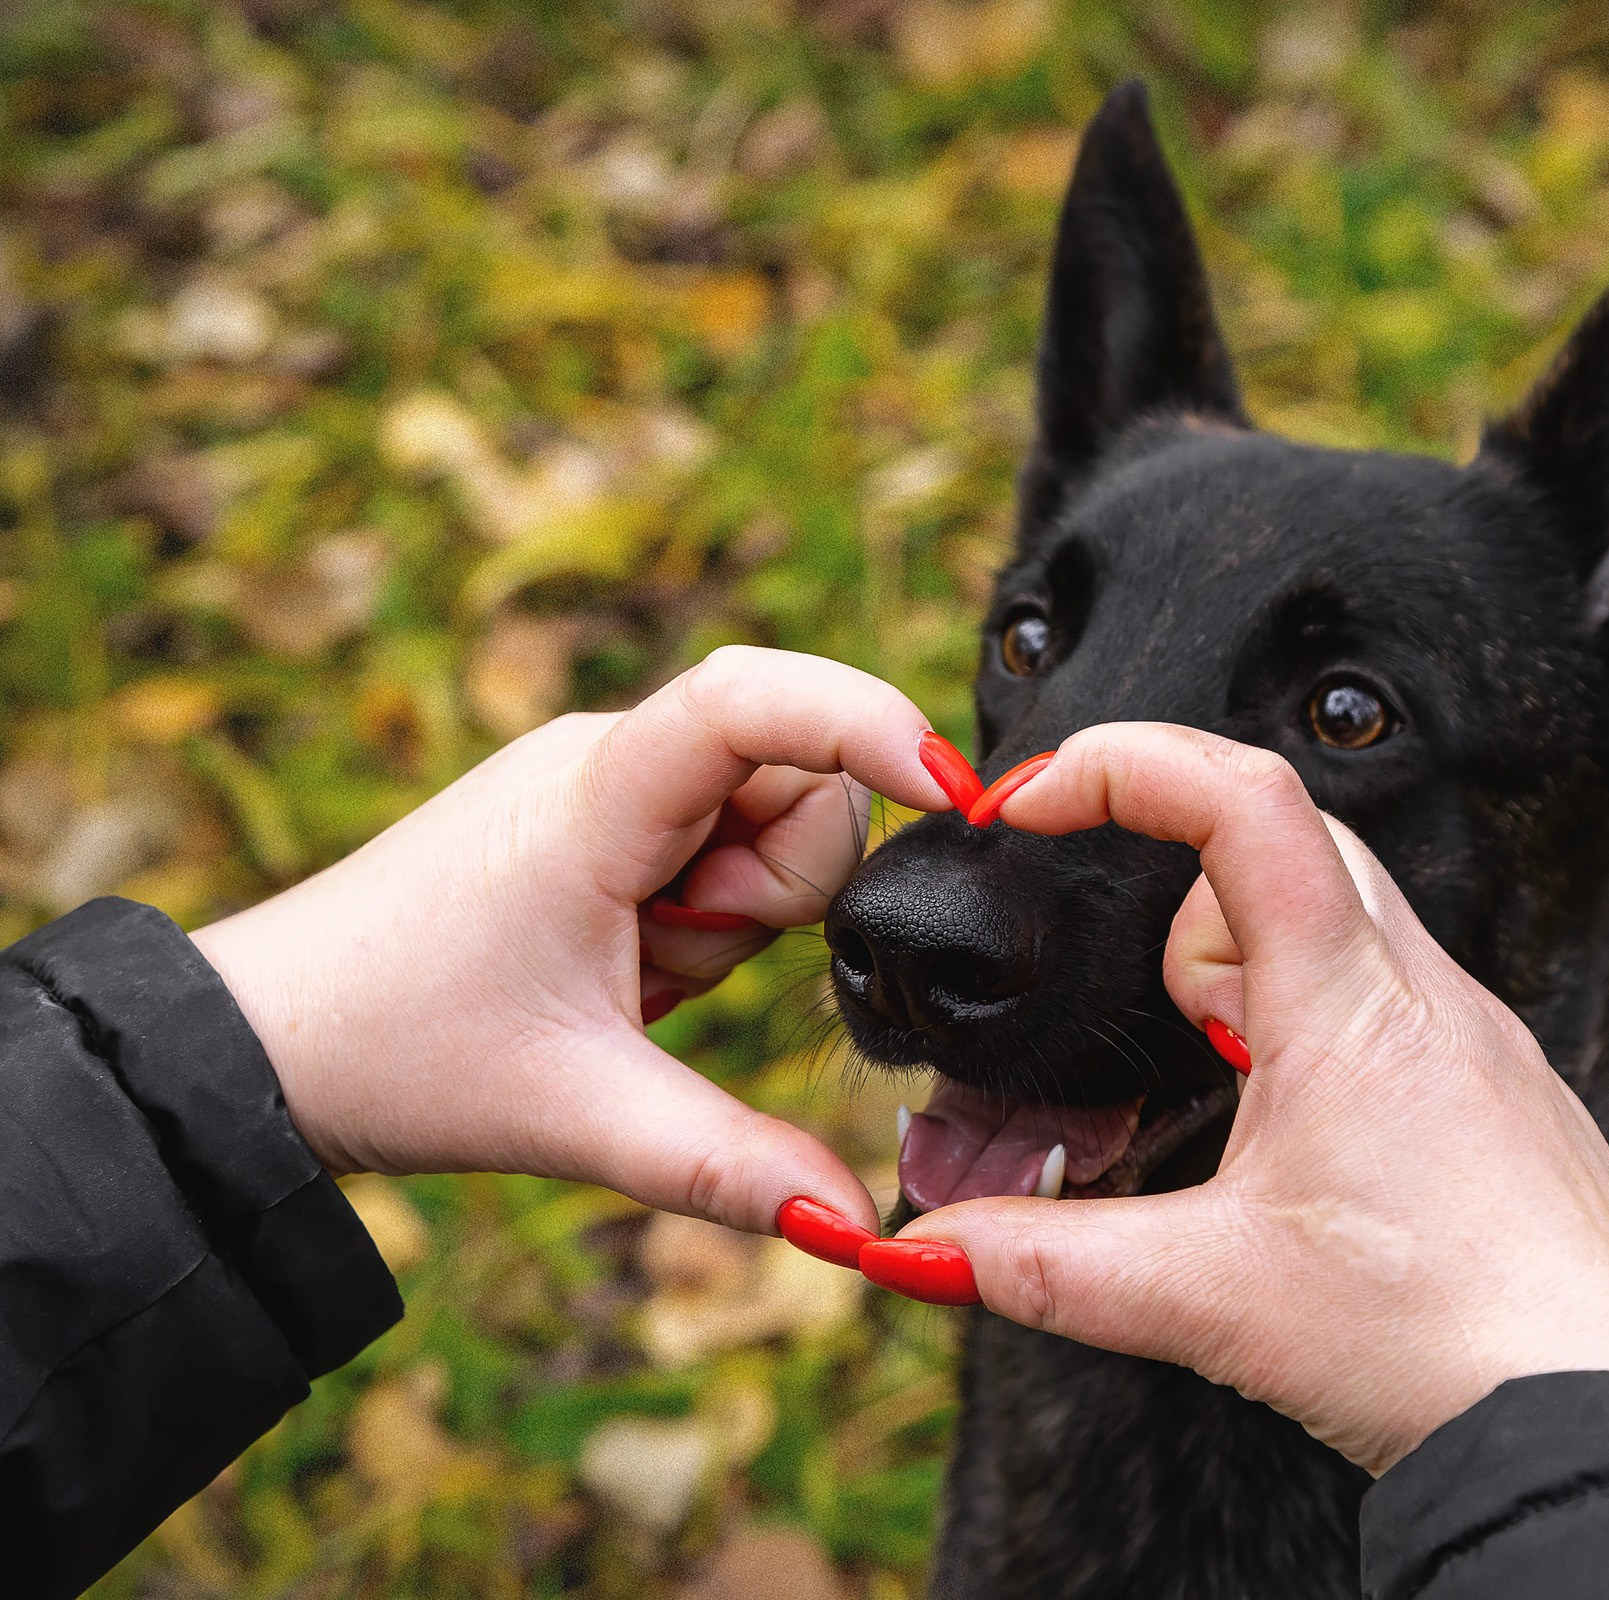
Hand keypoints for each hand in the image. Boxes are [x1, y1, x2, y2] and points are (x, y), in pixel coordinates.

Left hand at [189, 647, 947, 1237]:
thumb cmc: (396, 1051)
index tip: (954, 787)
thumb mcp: (579, 1118)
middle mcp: (603, 758)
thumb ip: (729, 1166)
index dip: (865, 718)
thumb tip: (857, 1228)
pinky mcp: (600, 810)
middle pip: (794, 782)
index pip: (751, 697)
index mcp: (594, 799)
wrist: (269, 1043)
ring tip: (635, 973)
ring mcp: (602, 780)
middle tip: (667, 968)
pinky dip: (702, 911)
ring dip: (734, 912)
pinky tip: (629, 961)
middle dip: (775, 894)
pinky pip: (718, 840)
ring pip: (767, 816)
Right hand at [898, 723, 1608, 1473]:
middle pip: (1287, 845)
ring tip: (1220, 1100)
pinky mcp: (1502, 1093)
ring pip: (1342, 927)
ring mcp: (1476, 1038)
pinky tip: (1303, 1151)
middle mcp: (1428, 991)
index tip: (1041, 795)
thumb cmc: (1450, 1345)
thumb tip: (921, 1255)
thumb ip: (1047, 1268)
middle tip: (1143, 1014)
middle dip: (1178, 899)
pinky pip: (1393, 1003)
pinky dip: (1316, 1033)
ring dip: (1249, 975)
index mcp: (1351, 1000)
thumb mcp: (1211, 1300)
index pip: (1242, 796)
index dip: (1126, 761)